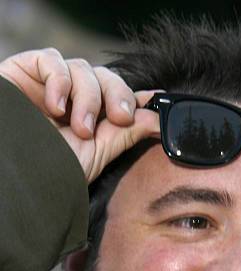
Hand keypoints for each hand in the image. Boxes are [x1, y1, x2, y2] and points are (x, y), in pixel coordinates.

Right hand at [0, 49, 159, 181]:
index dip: (135, 97)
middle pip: (105, 78)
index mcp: (90, 118)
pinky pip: (52, 60)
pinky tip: (55, 108)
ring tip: (79, 130)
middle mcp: (71, 99)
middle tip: (120, 118)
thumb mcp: (97, 154)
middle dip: (117, 96)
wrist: (17, 176)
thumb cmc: (51, 169)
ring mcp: (49, 84)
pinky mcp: (26, 71)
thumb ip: (126, 133)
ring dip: (88, 99)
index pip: (116, 96)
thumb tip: (159, 119)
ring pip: (83, 70)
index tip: (158, 103)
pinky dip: (60, 81)